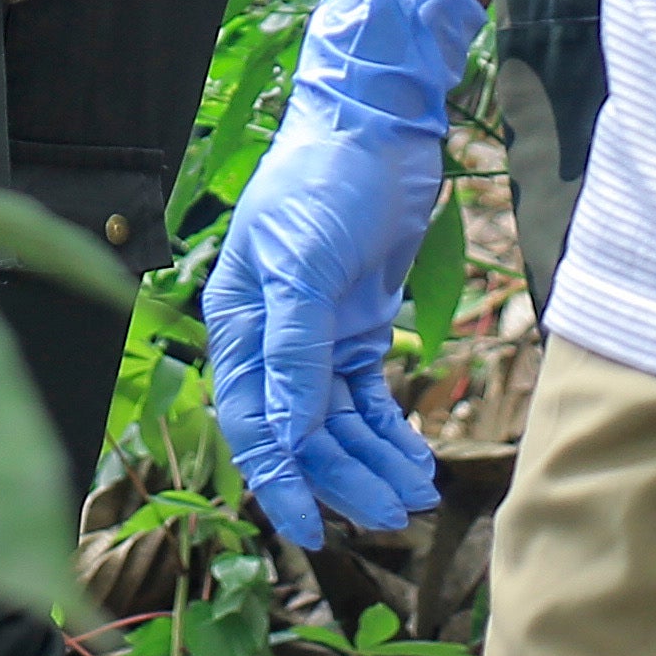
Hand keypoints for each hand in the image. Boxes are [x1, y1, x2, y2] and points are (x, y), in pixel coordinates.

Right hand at [207, 0, 478, 552]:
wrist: (377, 124)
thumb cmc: (325, 180)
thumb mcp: (304, 263)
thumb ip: (293, 350)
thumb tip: (291, 433)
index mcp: (237, 322)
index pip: (251, 421)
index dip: (279, 480)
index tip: (311, 532)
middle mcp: (270, 336)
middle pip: (300, 431)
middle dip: (343, 477)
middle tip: (394, 514)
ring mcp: (315, 333)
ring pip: (339, 422)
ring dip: (374, 460)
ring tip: (418, 493)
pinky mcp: (355, 325)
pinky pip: (368, 396)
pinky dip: (391, 430)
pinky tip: (418, 457)